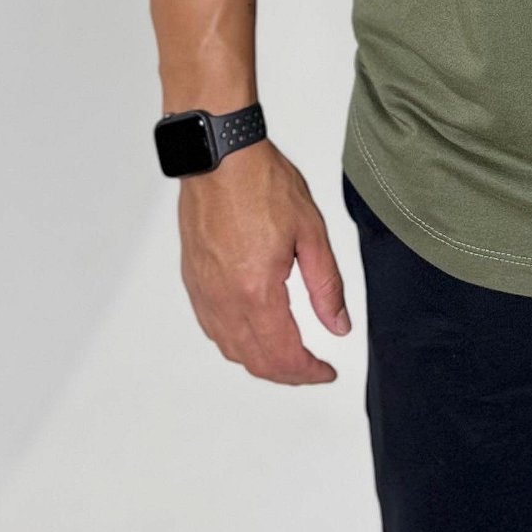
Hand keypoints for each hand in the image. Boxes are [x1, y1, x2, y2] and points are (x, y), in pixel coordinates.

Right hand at [177, 139, 351, 383]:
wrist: (219, 157)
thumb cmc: (262, 183)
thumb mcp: (311, 232)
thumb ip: (326, 286)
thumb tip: (338, 326)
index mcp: (256, 291)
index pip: (284, 355)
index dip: (309, 373)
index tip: (326, 372)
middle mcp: (224, 300)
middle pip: (255, 361)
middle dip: (287, 374)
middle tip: (312, 369)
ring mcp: (204, 291)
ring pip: (231, 349)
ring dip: (261, 361)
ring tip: (288, 355)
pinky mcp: (193, 280)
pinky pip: (212, 327)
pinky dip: (236, 341)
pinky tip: (253, 331)